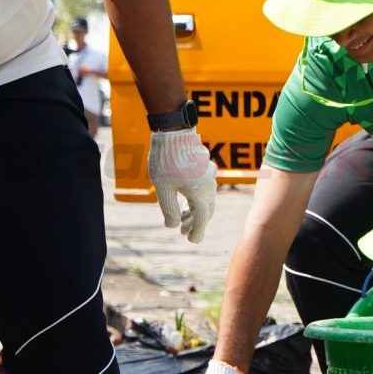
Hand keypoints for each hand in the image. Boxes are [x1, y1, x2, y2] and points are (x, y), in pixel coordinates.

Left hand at [148, 128, 217, 243]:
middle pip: (205, 210)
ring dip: (194, 210)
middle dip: (195, 222)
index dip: (197, 232)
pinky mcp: (204, 167)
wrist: (174, 131)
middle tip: (183, 232)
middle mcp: (209, 185)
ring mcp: (208, 175)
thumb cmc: (166, 160)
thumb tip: (172, 226)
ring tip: (181, 218)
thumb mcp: (163, 188)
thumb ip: (169, 209)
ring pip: (204, 198)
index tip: (192, 241)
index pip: (202, 219)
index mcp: (201, 193)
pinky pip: (203, 187)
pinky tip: (184, 199)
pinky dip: (195, 197)